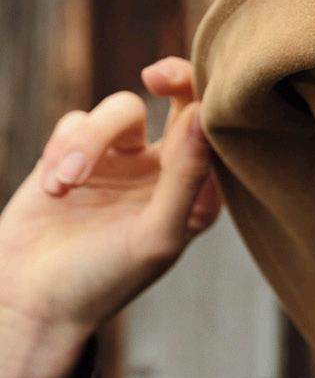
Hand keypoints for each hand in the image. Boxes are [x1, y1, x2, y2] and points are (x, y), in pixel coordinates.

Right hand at [0, 56, 222, 345]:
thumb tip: (204, 118)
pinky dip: (63, 149)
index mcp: (197, 194)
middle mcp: (164, 173)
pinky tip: (54, 190)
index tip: (190, 98)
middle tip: (155, 78)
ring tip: (66, 182)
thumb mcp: (154, 235)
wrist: (34, 300)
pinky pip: (77, 122)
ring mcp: (119, 162)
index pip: (216, 135)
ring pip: (120, 111)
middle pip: (179, 101)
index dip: (211, 102)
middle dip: (172, 79)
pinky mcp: (73, 157)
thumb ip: (184, 178)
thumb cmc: (105, 280)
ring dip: (90, 140)